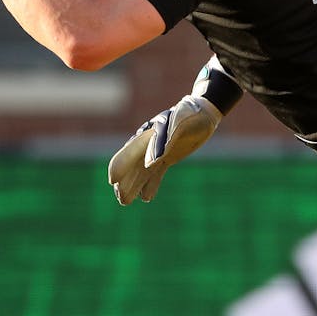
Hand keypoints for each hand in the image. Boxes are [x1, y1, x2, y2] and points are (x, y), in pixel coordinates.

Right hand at [107, 95, 222, 204]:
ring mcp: (157, 151)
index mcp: (146, 135)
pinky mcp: (167, 158)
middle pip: (131, 166)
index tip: (113, 181)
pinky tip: (146, 198)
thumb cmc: (189, 115)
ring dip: (133, 187)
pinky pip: (156, 174)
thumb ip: (163, 141)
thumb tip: (149, 165)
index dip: (120, 166)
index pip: (128, 152)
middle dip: (124, 182)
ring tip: (125, 202)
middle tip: (122, 200)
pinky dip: (150, 185)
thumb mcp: (178, 125)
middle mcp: (148, 144)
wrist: (203, 113)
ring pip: (141, 172)